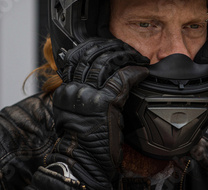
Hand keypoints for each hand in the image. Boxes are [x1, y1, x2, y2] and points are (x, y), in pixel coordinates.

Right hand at [47, 38, 148, 188]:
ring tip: (136, 56)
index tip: (108, 47)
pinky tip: (142, 70)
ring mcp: (89, 95)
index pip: (78, 60)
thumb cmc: (84, 143)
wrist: (83, 162)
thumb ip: (85, 94)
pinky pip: (122, 78)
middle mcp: (74, 90)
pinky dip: (134, 72)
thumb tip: (100, 80)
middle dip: (111, 48)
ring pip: (106, 63)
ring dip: (124, 56)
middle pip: (91, 57)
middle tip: (125, 48)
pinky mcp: (105, 102)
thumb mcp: (78, 113)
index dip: (94, 49)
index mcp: (65, 91)